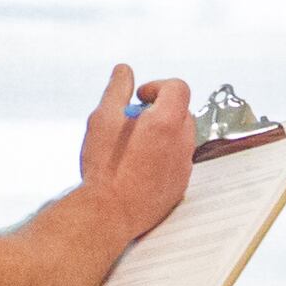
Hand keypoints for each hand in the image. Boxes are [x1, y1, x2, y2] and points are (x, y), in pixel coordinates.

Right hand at [77, 66, 196, 240]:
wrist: (108, 214)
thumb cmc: (104, 167)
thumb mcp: (102, 120)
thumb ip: (116, 90)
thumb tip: (124, 71)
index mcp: (167, 121)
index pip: (178, 87)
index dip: (157, 86)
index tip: (139, 97)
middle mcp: (183, 142)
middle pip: (181, 112)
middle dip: (160, 110)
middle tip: (132, 121)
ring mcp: (184, 166)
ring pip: (180, 138)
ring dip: (161, 134)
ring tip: (132, 145)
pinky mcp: (180, 187)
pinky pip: (177, 162)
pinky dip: (162, 157)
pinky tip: (138, 167)